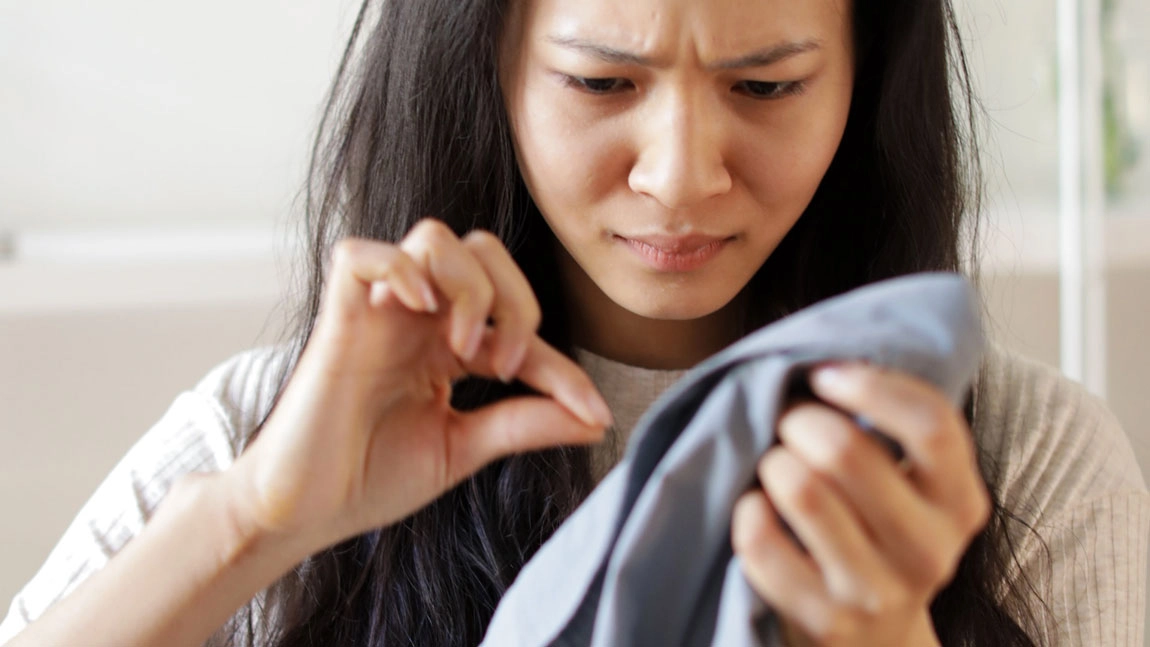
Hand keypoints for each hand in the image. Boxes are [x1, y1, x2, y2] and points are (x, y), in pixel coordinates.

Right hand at [227, 219, 612, 548]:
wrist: (305, 512)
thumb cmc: (369, 477)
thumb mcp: (464, 448)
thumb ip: (525, 423)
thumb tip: (596, 419)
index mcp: (444, 343)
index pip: (516, 323)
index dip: (561, 365)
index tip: (592, 412)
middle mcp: (415, 317)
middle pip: (480, 249)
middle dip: (514, 297)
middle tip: (507, 364)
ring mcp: (376, 312)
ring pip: (433, 238)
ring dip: (468, 285)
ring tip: (462, 348)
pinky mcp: (336, 319)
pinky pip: (360, 255)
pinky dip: (399, 269)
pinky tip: (419, 311)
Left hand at [731, 364, 990, 645]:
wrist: (873, 638)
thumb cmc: (876, 530)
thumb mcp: (908, 481)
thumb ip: (887, 425)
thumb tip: (826, 354)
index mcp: (959, 503)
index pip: (931, 424)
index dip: (870, 386)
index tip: (825, 375)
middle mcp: (928, 551)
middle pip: (846, 451)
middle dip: (799, 420)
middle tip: (789, 424)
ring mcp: (876, 592)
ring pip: (803, 490)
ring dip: (773, 462)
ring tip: (775, 466)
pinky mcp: (823, 619)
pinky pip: (762, 542)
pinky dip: (747, 510)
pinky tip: (756, 506)